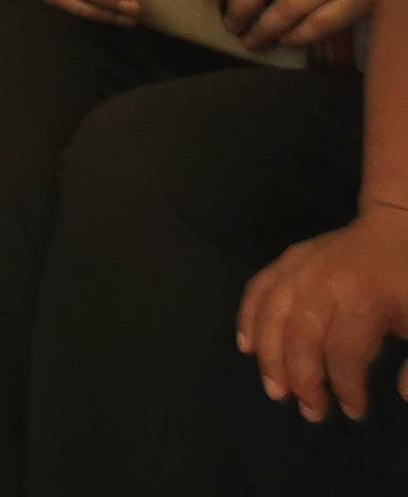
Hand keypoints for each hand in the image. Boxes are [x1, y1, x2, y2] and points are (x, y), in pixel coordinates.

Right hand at [240, 207, 407, 424]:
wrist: (397, 227)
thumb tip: (401, 395)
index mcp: (363, 297)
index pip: (344, 351)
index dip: (346, 387)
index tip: (354, 412)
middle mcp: (323, 280)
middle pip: (301, 335)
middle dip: (302, 379)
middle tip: (311, 412)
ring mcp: (299, 266)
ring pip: (271, 314)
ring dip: (269, 356)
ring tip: (276, 390)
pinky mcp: (286, 258)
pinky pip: (257, 289)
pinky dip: (247, 319)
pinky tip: (247, 346)